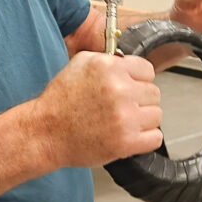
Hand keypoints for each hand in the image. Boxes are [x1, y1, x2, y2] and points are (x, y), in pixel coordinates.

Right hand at [33, 51, 162, 167]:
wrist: (44, 134)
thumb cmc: (60, 101)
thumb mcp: (80, 64)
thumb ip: (110, 59)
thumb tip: (131, 62)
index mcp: (110, 67)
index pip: (148, 70)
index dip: (138, 81)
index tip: (129, 89)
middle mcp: (119, 90)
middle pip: (154, 93)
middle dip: (140, 101)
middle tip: (120, 108)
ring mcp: (124, 117)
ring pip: (156, 115)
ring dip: (143, 120)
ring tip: (121, 122)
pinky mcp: (126, 142)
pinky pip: (155, 137)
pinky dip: (145, 139)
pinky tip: (128, 135)